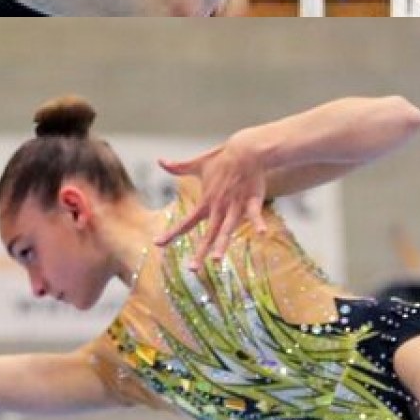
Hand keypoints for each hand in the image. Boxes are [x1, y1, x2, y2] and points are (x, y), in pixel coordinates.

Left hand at [157, 134, 267, 264]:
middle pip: (208, 234)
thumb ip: (179, 166)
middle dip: (200, 252)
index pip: (186, 222)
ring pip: (228, 229)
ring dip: (222, 244)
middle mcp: (219, 207)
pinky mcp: (252, 200)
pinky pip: (254, 214)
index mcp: (206, 202)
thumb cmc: (222, 157)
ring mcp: (235, 205)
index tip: (157, 244)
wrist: (245, 149)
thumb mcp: (198, 163)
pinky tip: (262, 234)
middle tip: (192, 270)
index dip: (171, 233)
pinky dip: (258, 223)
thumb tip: (160, 160)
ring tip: (216, 260)